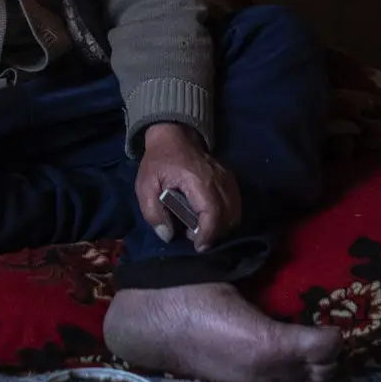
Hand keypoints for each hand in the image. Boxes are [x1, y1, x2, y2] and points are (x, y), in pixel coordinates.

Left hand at [135, 122, 240, 250]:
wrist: (174, 135)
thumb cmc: (158, 161)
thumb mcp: (145, 185)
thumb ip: (152, 212)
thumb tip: (168, 235)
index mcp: (196, 180)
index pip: (212, 212)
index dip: (207, 234)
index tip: (198, 246)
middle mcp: (217, 179)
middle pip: (228, 215)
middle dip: (214, 234)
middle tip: (196, 239)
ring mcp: (227, 178)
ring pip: (235, 211)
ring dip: (222, 226)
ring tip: (202, 228)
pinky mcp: (230, 179)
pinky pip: (235, 203)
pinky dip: (227, 216)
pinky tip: (210, 218)